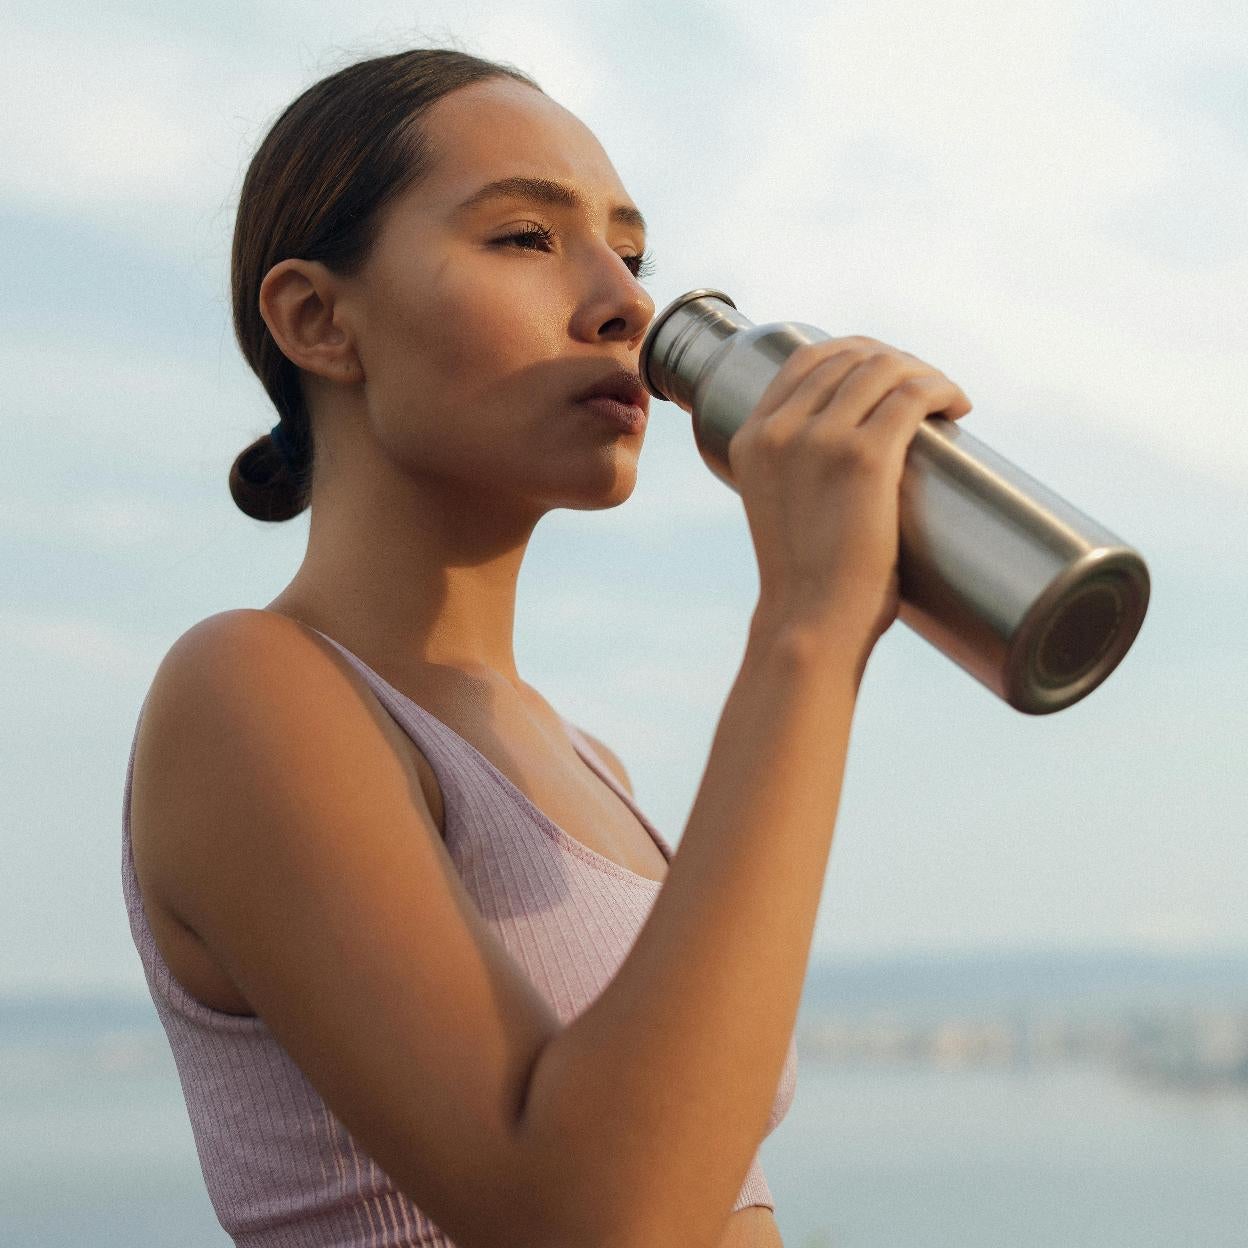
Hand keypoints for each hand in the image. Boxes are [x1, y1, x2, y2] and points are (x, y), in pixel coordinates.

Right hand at [727, 336, 972, 676]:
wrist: (810, 621)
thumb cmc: (807, 581)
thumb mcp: (781, 508)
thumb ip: (798, 474)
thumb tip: (851, 457)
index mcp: (752, 438)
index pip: (805, 359)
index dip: (855, 353)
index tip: (888, 373)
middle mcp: (780, 430)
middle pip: (849, 358)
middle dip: (896, 362)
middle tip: (926, 391)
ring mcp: (820, 440)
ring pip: (884, 370)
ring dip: (924, 372)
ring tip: (946, 398)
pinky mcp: (864, 458)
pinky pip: (912, 396)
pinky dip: (941, 388)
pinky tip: (957, 402)